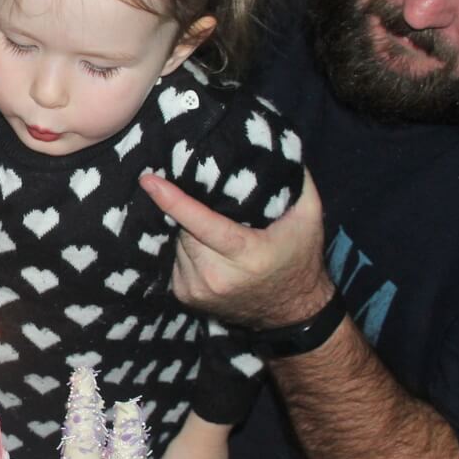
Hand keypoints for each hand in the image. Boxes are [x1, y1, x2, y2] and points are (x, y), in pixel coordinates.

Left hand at [139, 170, 331, 328]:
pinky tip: (204, 249)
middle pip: (186, 230)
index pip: (203, 224)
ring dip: (187, 233)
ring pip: (177, 244)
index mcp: (247, 255)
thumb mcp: (309, 218)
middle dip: (190, 214)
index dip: (174, 201)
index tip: (149, 180)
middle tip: (210, 206)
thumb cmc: (300, 259)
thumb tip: (276, 144)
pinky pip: (174, 260)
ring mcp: (199, 290)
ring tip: (211, 231)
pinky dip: (185, 249)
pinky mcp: (186, 297)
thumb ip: (298, 181)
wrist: (293, 314)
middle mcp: (217, 277)